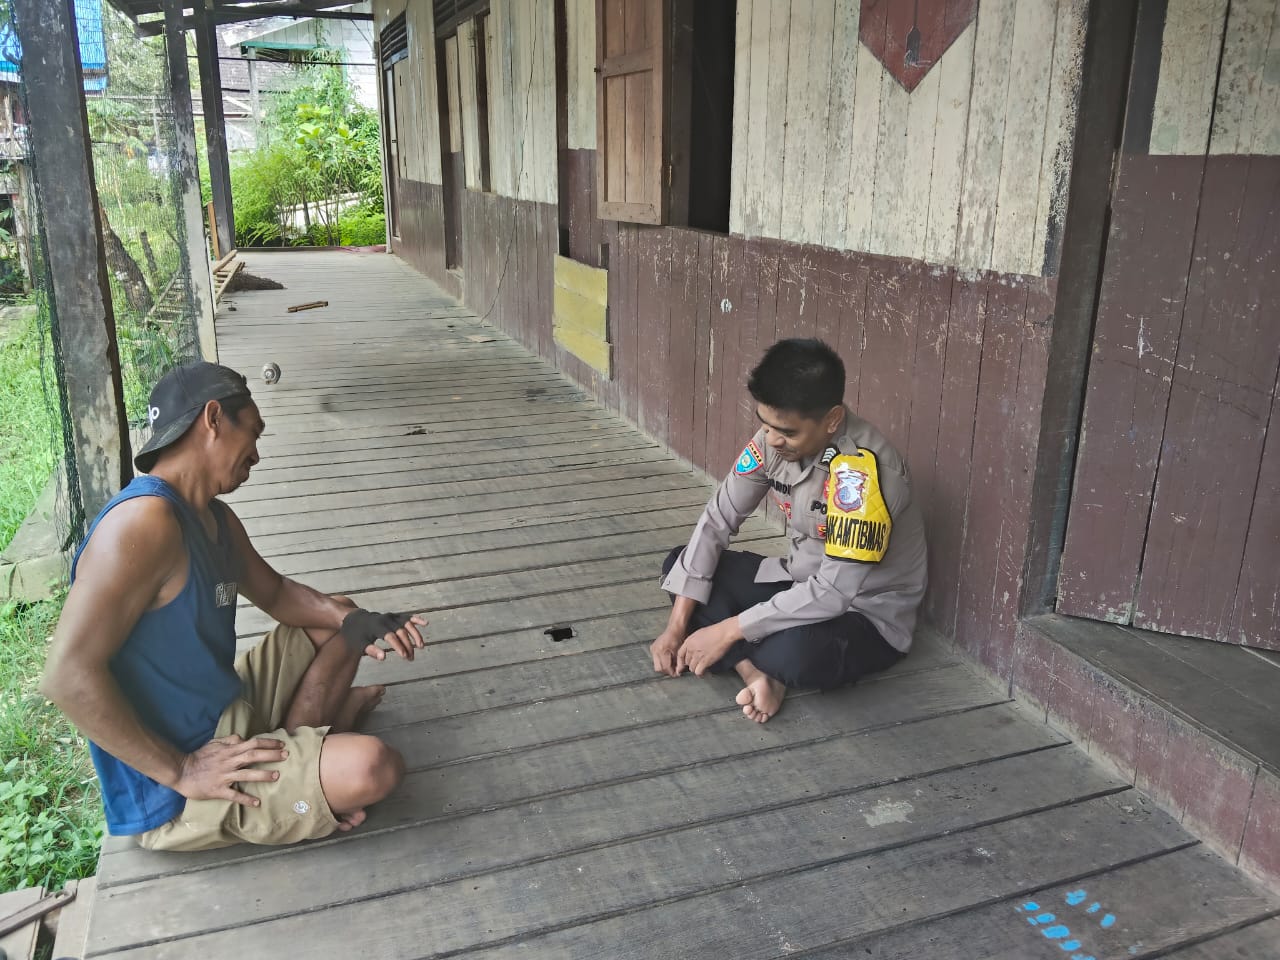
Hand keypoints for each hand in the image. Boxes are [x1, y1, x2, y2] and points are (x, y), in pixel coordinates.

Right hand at [173, 734, 287, 806]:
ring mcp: (224, 776)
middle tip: (286, 755)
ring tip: (276, 776)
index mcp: (229, 750)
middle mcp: (229, 761)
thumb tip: (243, 738)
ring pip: (246, 774)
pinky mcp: (218, 790)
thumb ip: (229, 740)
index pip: (252, 743)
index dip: (268, 743)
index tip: (281, 744)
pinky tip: (257, 803)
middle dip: (271, 755)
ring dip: (262, 775)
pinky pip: (233, 795)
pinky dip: (245, 799)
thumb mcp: (214, 743)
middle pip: (253, 755)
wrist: (181, 772)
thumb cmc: (199, 757)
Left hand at [341, 609, 427, 659]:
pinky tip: (426, 623)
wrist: (354, 619)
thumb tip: (384, 658)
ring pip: (407, 624)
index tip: (404, 657)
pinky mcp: (395, 616)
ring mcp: (392, 617)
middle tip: (411, 658)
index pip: (391, 637)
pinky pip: (407, 617)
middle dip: (407, 645)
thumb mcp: (360, 644)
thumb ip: (372, 651)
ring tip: (421, 646)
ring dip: (415, 635)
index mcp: (377, 626)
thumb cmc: (357, 635)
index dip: (399, 646)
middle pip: (401, 632)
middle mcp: (386, 619)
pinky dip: (417, 620)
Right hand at [650, 626, 686, 675]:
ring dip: (664, 667)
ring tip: (672, 665)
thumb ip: (678, 663)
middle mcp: (655, 650)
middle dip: (667, 671)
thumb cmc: (679, 638)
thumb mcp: (679, 651)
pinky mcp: (652, 648)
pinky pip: (656, 660)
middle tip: (674, 671)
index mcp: (662, 650)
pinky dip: (662, 662)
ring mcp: (652, 649)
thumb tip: (677, 673)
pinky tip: (668, 660)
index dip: (672, 672)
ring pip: (656, 665)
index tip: (677, 674)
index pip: (665, 667)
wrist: (674, 628)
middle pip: (659, 668)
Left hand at [676, 619, 741, 676]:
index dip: (680, 662)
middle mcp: (691, 649)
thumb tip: (691, 650)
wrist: (723, 633)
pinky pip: (698, 671)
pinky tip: (704, 672)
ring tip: (702, 667)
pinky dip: (700, 673)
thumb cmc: (714, 631)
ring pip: (692, 668)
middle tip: (697, 664)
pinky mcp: (705, 661)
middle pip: (686, 662)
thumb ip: (692, 642)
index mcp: (688, 642)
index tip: (680, 667)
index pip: (680, 655)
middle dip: (691, 664)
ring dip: (696, 668)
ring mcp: (697, 656)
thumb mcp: (698, 634)